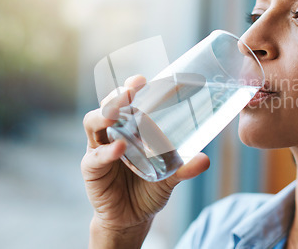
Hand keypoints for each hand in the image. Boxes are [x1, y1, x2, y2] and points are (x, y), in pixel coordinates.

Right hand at [81, 75, 209, 247]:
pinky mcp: (91, 169)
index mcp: (129, 128)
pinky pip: (95, 157)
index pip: (127, 101)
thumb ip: (184, 167)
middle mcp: (111, 133)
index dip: (131, 88)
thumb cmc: (149, 189)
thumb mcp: (170, 176)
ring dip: (105, 114)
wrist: (132, 218)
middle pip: (108, 106)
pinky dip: (107, 152)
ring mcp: (98, 149)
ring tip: (118, 112)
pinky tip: (119, 149)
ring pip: (93, 123)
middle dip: (118, 95)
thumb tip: (206, 159)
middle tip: (131, 89)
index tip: (143, 79)